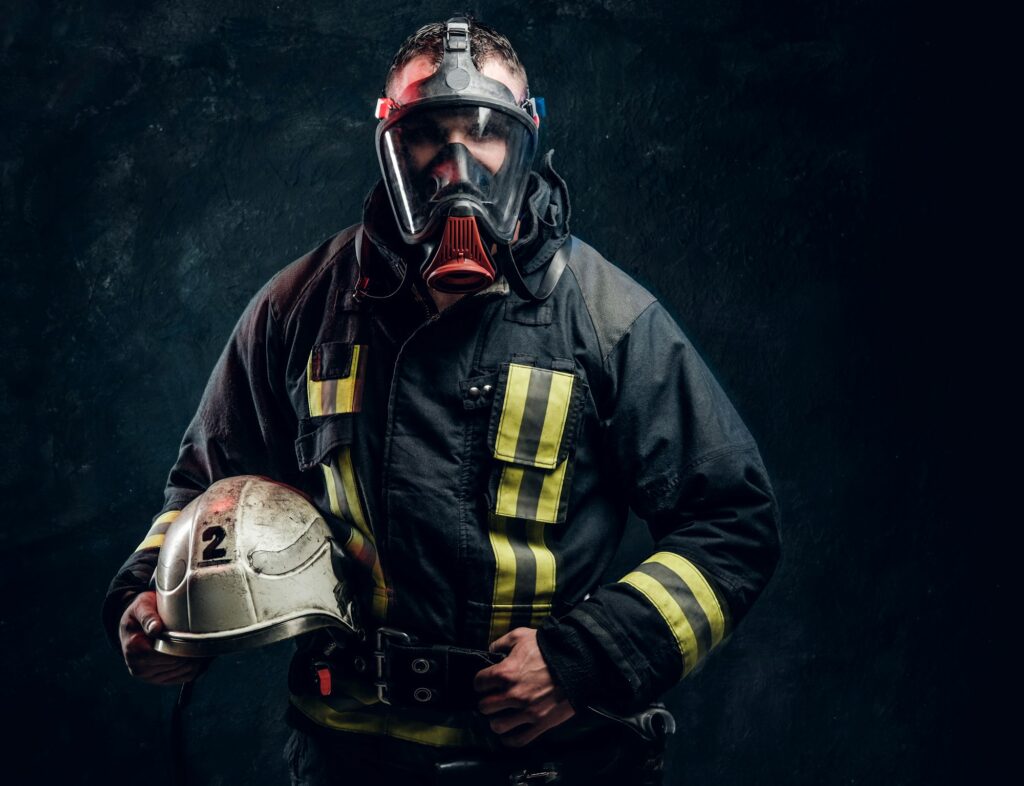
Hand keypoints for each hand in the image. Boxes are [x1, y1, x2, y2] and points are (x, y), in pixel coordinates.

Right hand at [119, 591, 208, 684]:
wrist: (133, 624)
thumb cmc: (140, 612)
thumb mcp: (141, 606)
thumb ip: (147, 616)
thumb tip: (155, 628)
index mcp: (133, 648)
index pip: (164, 655)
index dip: (182, 647)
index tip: (196, 637)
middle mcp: (137, 666)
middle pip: (174, 664)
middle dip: (190, 653)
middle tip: (204, 641)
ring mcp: (147, 675)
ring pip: (180, 672)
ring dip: (194, 661)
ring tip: (201, 646)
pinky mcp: (156, 679)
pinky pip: (180, 678)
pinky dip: (193, 669)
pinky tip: (197, 656)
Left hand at [474, 627, 575, 746]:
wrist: (577, 661)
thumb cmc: (549, 647)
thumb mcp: (522, 635)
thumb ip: (502, 642)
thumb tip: (490, 650)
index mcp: (506, 672)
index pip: (479, 683)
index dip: (480, 682)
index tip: (485, 683)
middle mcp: (513, 693)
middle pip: (484, 706)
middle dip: (486, 702)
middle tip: (492, 699)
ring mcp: (527, 710)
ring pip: (497, 726)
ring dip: (496, 721)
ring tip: (500, 716)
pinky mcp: (541, 722)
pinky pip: (518, 739)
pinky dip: (510, 739)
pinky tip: (509, 733)